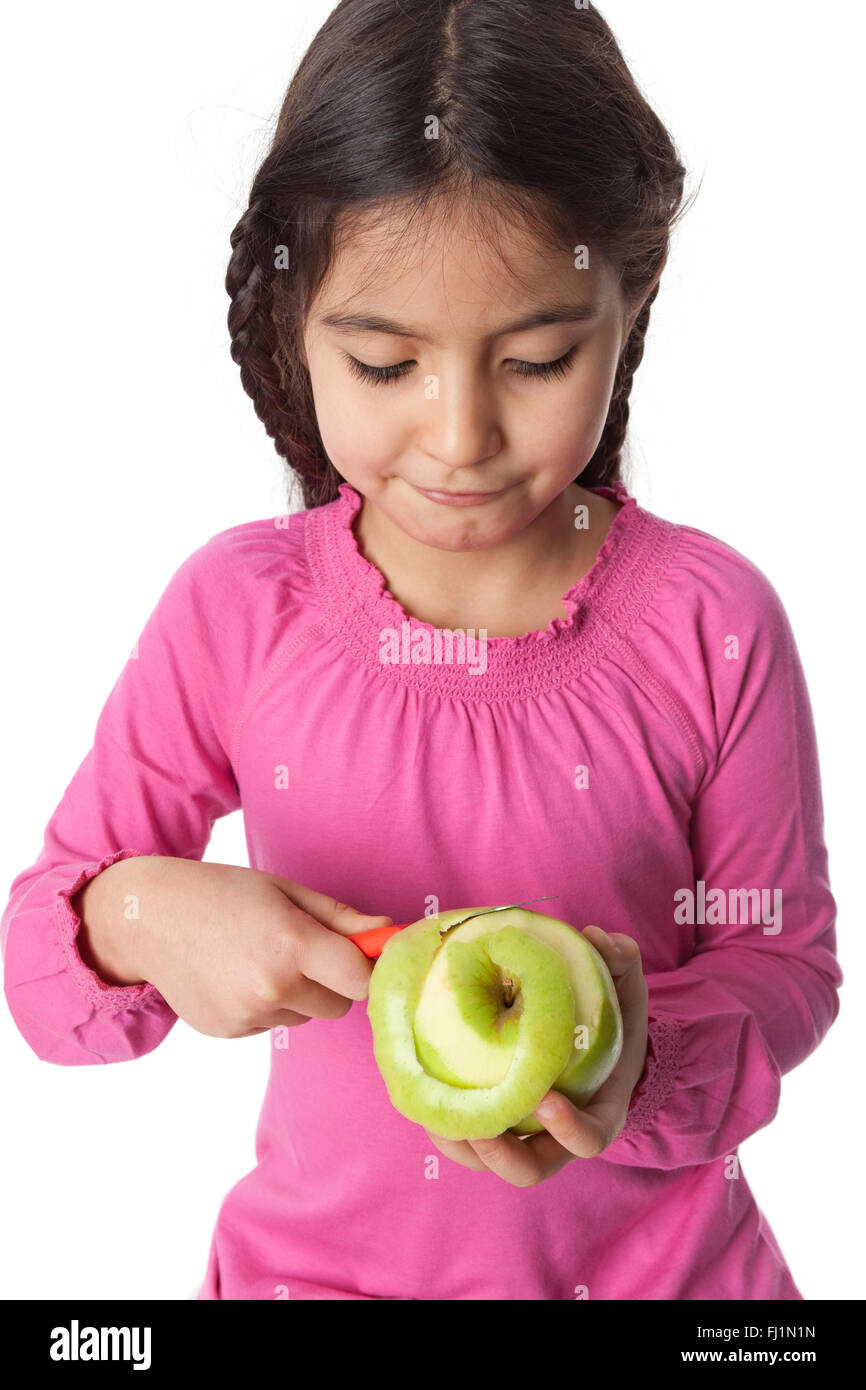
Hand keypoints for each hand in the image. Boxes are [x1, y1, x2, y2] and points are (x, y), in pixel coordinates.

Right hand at [81, 855, 391, 1038]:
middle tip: (299, 948)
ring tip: (258, 958)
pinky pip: (272, 1025)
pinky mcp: (229, 1032)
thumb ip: (341, 919)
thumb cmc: (223, 894)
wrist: (148, 918)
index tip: (361, 955)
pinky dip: (266, 1006)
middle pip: (339, 1005)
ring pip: (305, 1016)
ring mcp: (248, 1015)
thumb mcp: (286, 892)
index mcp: (292, 945)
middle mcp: (271, 987)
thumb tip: (390, 933)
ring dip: (297, 994)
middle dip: (332, 981)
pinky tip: (236, 976)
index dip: (366, 968)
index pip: (361, 980)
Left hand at [423, 924, 648, 1185]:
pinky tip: (421, 1096)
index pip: (589, 1139)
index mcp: (598, 1112)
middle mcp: (558, 1137)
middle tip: (476, 1126)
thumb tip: (598, 937)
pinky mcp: (491, 1120)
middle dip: (499, 1155)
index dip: (569, 1128)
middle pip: (529, 1169)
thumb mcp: (623, 988)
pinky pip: (465, 1139)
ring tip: (435, 1117)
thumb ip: (619, 961)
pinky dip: (444, 1126)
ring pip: (488, 1162)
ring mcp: (523, 1136)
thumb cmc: (607, 1017)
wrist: (588, 1038)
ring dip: (461, 1147)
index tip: (546, 1098)